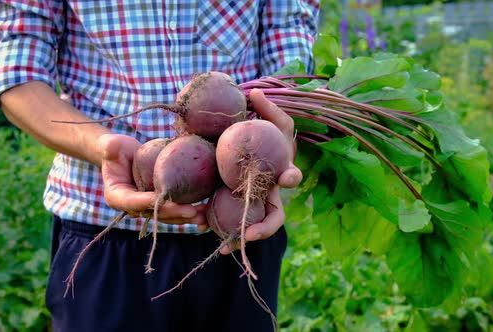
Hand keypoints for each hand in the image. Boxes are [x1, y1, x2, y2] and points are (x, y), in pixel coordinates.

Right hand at [98, 134, 206, 228]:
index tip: (162, 199)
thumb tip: (111, 146)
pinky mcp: (162, 204)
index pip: (133, 201)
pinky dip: (192, 213)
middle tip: (192, 211)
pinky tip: (208, 212)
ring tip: (204, 216)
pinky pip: (177, 211)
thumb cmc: (117, 150)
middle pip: (155, 213)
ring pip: (169, 216)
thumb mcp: (110, 146)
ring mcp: (150, 208)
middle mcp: (134, 207)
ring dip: (187, 217)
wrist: (125, 156)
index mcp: (118, 196)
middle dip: (174, 213)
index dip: (147, 202)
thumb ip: (109, 147)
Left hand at [219, 89, 301, 253]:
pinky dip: (216, 226)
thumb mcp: (270, 118)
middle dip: (263, 230)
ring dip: (238, 238)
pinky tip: (200, 226)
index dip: (291, 179)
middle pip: (273, 218)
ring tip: (223, 247)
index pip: (291, 177)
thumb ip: (266, 107)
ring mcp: (252, 204)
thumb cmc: (264, 133)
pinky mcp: (233, 207)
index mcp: (280, 172)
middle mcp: (269, 194)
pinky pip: (226, 220)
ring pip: (249, 226)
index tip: (286, 178)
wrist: (246, 147)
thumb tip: (254, 91)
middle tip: (248, 235)